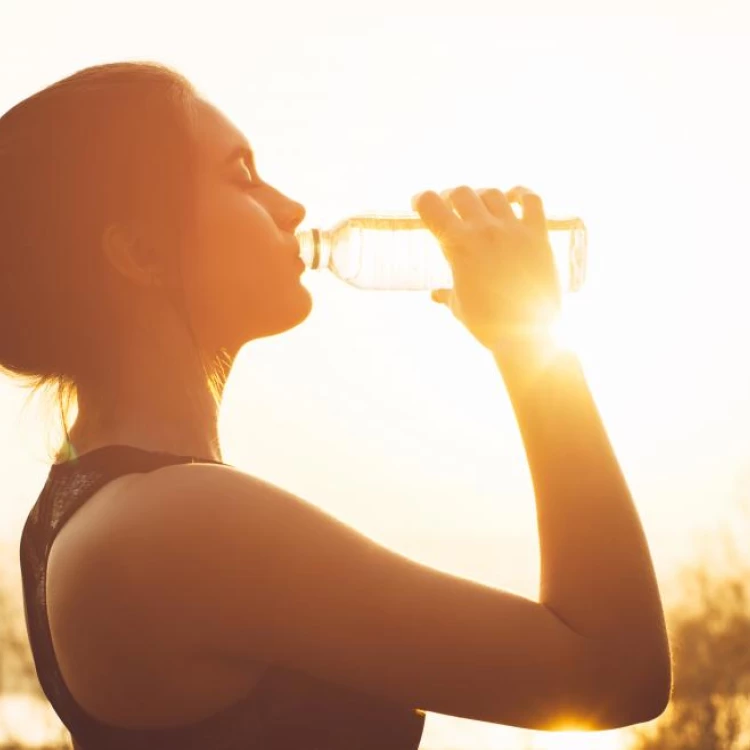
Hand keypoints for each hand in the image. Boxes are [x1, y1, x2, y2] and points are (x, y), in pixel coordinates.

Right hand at [412, 185, 561, 350]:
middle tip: (450, 208)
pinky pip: (531, 200)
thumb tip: (435, 295)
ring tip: (479, 207)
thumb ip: (446, 295)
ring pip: (492, 194)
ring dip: (481, 197)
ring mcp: (513, 230)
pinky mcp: (538, 236)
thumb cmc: (487, 325)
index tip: (420, 204)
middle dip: (451, 198)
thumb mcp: (459, 308)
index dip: (422, 201)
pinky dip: (521, 194)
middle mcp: (484, 231)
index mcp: (458, 246)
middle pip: (461, 193)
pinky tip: (513, 197)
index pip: (431, 205)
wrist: (527, 335)